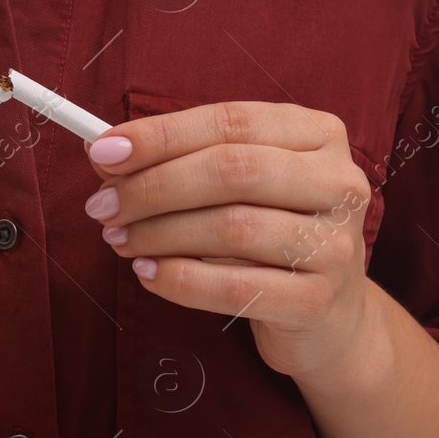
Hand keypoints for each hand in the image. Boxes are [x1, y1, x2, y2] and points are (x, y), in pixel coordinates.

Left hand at [82, 102, 373, 383]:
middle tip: (102, 206)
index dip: (161, 135)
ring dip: (159, 234)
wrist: (328, 316)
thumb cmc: (268, 236)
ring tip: (120, 240)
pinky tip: (148, 274)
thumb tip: (100, 148)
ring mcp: (336, 243)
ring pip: (232, 228)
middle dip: (154, 187)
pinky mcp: (319, 300)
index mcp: (317, 134)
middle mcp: (338, 181)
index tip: (104, 152)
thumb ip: (173, 161)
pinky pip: (234, 287)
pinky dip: (179, 280)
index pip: (229, 122)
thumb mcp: (233, 187)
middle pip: (232, 170)